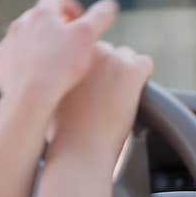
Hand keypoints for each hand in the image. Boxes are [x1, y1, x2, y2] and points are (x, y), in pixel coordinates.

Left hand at [0, 0, 117, 116]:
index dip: (71, 6)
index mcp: (41, 13)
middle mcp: (19, 24)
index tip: (80, 21)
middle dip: (54, 25)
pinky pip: (13, 54)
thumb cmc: (61, 66)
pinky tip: (37, 72)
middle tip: (69, 41)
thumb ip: (100, 17)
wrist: (29, 97)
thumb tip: (109, 4)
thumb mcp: (88, 37)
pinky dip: (25, 59)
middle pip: (39, 16)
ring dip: (39, 42)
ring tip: (54, 59)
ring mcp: (7, 43)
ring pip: (24, 36)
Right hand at [52, 41, 153, 157]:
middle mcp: (88, 51)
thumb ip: (58, 80)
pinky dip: (143, 76)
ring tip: (118, 95)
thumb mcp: (50, 96)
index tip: (91, 83)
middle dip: (107, 68)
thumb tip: (62, 77)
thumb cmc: (61, 129)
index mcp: (67, 55)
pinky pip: (145, 63)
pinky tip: (133, 94)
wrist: (79, 147)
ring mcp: (111, 59)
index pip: (85, 49)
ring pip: (126, 55)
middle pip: (106, 50)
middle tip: (104, 92)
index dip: (90, 68)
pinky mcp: (132, 71)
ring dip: (125, 71)